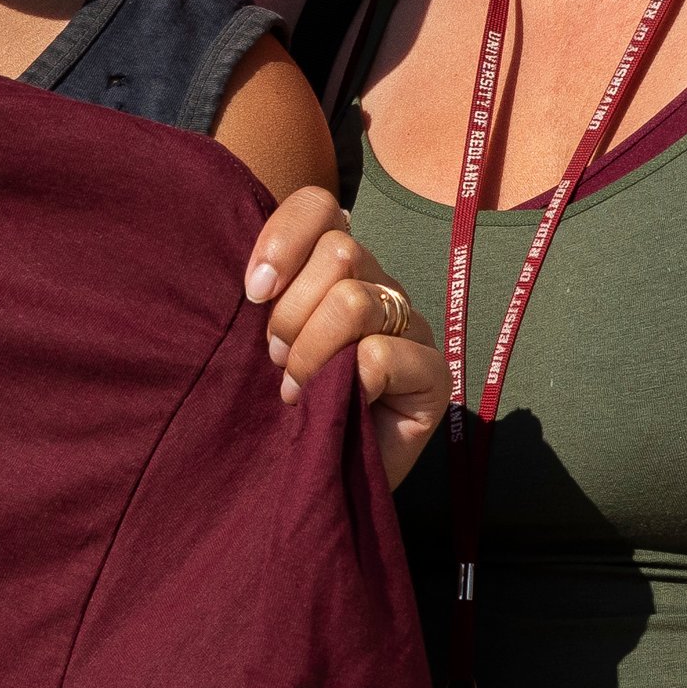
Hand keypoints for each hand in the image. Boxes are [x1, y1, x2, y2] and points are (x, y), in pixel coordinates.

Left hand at [243, 186, 448, 487]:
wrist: (306, 480)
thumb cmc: (273, 408)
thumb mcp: (254, 340)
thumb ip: (262, 293)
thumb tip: (256, 276)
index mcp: (335, 267)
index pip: (321, 207)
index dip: (282, 240)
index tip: (252, 292)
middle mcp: (379, 286)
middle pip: (340, 252)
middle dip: (290, 313)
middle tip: (274, 361)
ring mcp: (411, 328)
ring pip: (356, 300)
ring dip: (310, 351)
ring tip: (295, 389)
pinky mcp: (433, 375)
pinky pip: (382, 353)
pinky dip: (348, 381)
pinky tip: (337, 407)